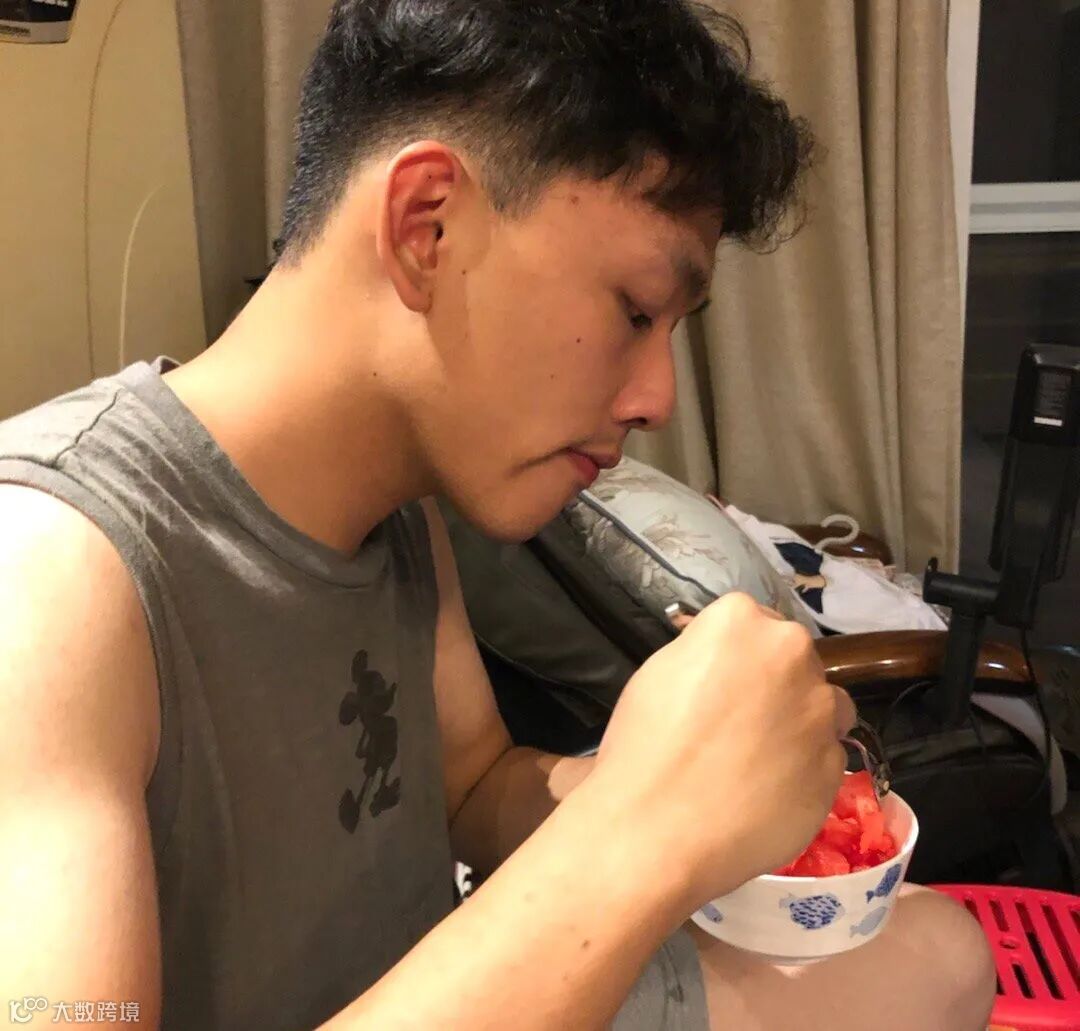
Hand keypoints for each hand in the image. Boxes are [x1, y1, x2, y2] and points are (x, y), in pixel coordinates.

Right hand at [592, 593, 854, 903]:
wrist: (656, 829)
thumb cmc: (641, 745)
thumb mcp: (660, 674)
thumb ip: (706, 653)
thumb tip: (729, 663)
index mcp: (742, 621)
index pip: (752, 621)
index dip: (734, 656)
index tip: (718, 684)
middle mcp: (792, 654)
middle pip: (793, 659)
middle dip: (773, 683)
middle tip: (737, 723)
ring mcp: (821, 710)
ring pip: (823, 706)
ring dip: (801, 722)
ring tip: (761, 761)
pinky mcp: (835, 764)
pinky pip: (825, 758)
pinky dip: (803, 770)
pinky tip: (767, 794)